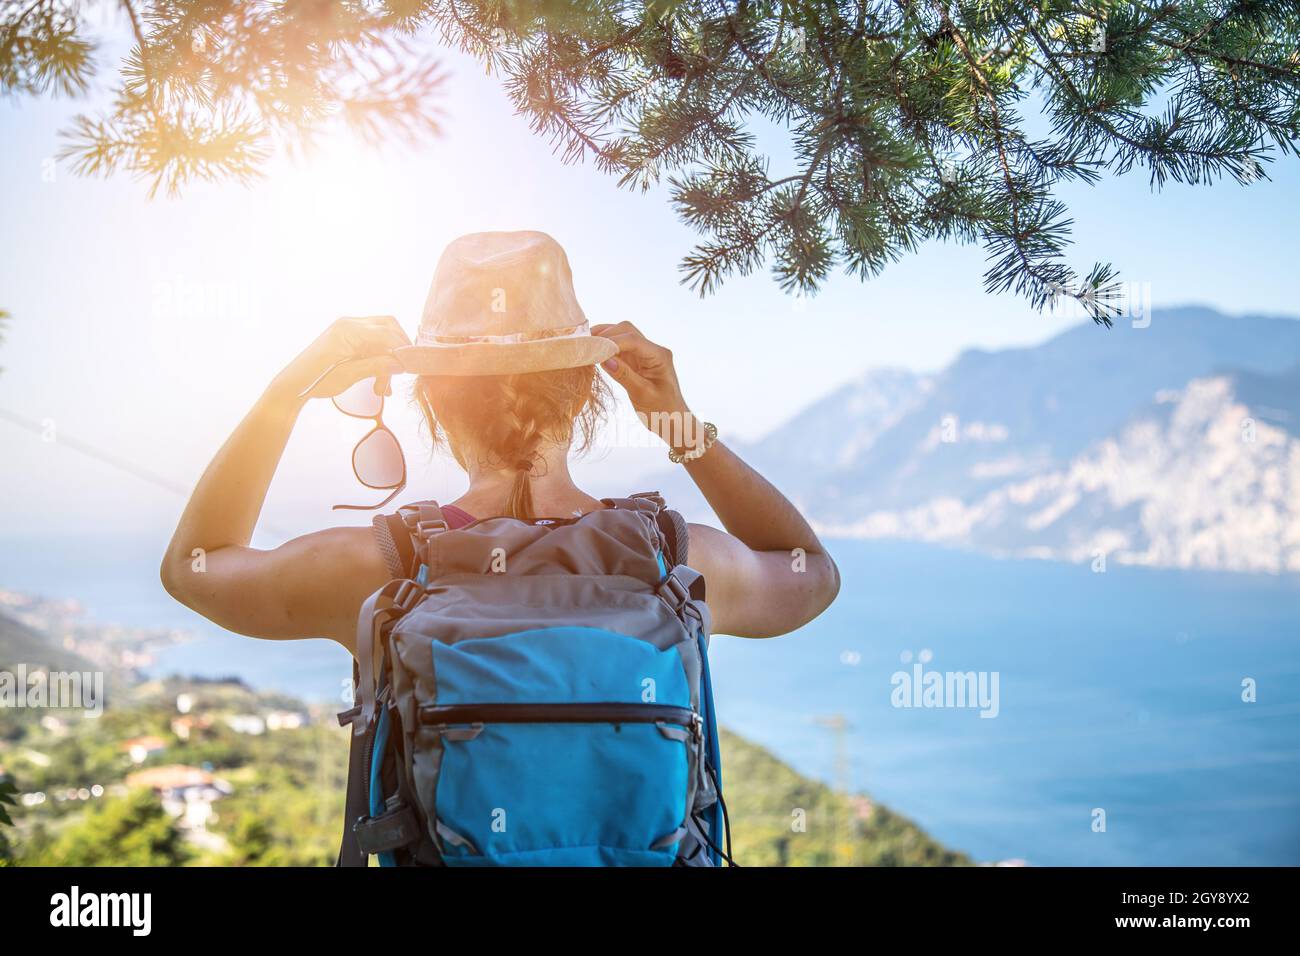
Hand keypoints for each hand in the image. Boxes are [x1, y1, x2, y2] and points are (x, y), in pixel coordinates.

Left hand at [275, 316, 409, 402]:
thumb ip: (377, 366)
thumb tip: (400, 364)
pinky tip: (378, 383)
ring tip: (382, 388)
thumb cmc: (317, 379)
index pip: (387, 333)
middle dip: (398, 350)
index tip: (409, 368)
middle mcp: (350, 324)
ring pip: (382, 338)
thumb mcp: (350, 375)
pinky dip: (379, 360)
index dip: (402, 349)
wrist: (294, 384)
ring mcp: (348, 330)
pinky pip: (372, 345)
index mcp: (349, 329)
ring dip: (387, 360)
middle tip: (401, 372)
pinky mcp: (348, 340)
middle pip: (388, 327)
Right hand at [592, 322, 700, 451]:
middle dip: (606, 335)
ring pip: (622, 336)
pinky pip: (620, 348)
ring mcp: (644, 354)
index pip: (633, 339)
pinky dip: (606, 349)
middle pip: (627, 330)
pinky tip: (594, 354)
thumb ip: (624, 375)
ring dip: (604, 339)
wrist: (673, 420)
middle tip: (586, 346)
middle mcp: (652, 350)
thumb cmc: (663, 411)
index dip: (611, 340)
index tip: (593, 348)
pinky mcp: (636, 361)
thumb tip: (604, 359)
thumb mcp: (643, 395)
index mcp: (659, 355)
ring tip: (586, 347)